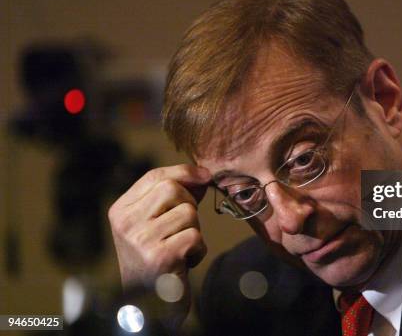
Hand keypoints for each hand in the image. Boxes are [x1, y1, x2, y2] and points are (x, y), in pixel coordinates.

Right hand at [108, 164, 209, 322]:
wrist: (150, 305)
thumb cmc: (157, 260)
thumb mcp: (156, 224)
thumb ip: (173, 198)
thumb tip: (202, 175)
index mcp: (120, 211)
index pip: (154, 176)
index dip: (184, 172)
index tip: (205, 176)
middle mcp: (126, 223)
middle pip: (172, 188)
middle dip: (189, 204)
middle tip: (184, 227)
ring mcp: (141, 240)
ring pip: (188, 212)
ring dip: (194, 231)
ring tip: (180, 249)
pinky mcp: (160, 257)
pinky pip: (195, 236)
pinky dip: (198, 250)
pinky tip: (184, 263)